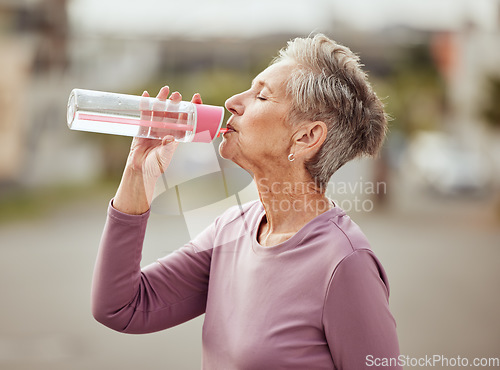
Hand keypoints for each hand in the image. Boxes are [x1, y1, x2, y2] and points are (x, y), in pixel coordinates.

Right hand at [113, 86, 202, 213]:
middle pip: (172, 113)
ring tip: (165, 90)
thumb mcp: (164, 157)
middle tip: (177, 95)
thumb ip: (167, 148)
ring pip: (159, 111)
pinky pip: (144, 115)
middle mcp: (166, 130)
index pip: (186, 120)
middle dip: (175, 103)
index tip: (196, 99)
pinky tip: (145, 95)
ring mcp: (154, 128)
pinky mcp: (142, 128)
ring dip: (161, 100)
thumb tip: (169, 137)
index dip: (191, 110)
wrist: (140, 171)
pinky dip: (145, 105)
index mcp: (176, 136)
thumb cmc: (155, 167)